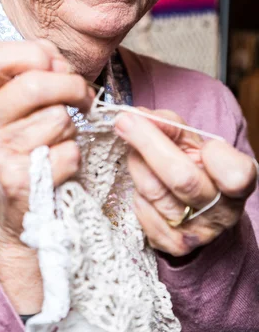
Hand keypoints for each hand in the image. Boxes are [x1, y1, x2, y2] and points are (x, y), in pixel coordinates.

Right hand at [0, 39, 92, 312]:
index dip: (33, 54)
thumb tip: (58, 63)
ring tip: (56, 141)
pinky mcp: (18, 182)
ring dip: (71, 129)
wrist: (14, 215)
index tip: (54, 67)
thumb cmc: (23, 148)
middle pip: (36, 83)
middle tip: (82, 99)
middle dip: (73, 87)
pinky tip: (57, 165)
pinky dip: (74, 158)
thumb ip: (36, 73)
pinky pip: (68, 152)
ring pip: (59, 119)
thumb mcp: (18, 107)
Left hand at [114, 109, 256, 256]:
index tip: (202, 143)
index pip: (235, 175)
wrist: (198, 212)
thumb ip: (170, 124)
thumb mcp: (192, 142)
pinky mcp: (173, 246)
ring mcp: (197, 232)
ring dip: (136, 163)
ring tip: (131, 148)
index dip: (218, 157)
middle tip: (124, 120)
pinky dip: (135, 190)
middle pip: (182, 178)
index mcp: (237, 182)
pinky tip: (141, 182)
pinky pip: (142, 211)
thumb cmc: (195, 167)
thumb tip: (138, 115)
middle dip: (148, 143)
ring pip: (154, 191)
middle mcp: (222, 212)